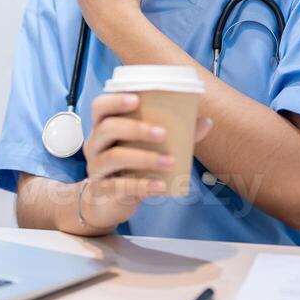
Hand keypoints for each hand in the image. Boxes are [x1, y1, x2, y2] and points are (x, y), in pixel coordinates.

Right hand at [80, 92, 213, 230]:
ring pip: (114, 157)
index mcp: (104, 126)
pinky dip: (142, 185)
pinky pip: (119, 186)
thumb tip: (205, 122)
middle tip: (163, 133)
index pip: (100, 106)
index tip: (136, 99)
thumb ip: (174, 133)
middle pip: (107, 128)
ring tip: (169, 162)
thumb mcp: (147, 147)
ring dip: (144, 158)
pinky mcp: (101, 190)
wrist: (108, 201)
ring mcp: (95, 167)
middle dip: (135, 128)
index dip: (115, 100)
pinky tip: (160, 186)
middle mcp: (94, 144)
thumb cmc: (130, 165)